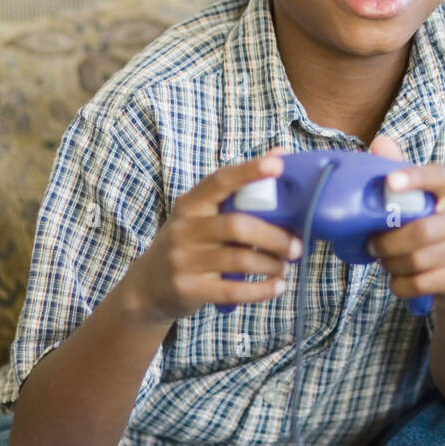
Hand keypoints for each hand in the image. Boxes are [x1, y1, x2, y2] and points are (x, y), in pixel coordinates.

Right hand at [123, 148, 300, 321]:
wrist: (147, 287)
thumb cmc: (188, 244)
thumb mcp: (202, 215)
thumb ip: (238, 191)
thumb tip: (281, 154)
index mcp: (190, 204)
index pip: (220, 181)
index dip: (249, 172)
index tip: (278, 165)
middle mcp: (183, 229)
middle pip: (238, 226)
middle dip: (275, 236)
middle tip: (297, 246)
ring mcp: (183, 260)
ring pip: (240, 259)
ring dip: (272, 264)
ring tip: (285, 266)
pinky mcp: (189, 289)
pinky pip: (233, 290)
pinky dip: (261, 290)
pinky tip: (277, 286)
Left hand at [365, 135, 444, 311]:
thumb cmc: (431, 231)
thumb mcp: (417, 202)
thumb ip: (399, 172)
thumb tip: (380, 141)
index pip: (438, 176)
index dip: (415, 178)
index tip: (390, 181)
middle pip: (421, 230)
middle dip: (388, 242)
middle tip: (372, 245)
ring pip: (418, 259)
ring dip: (392, 265)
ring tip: (385, 262)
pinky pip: (422, 282)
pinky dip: (401, 285)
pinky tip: (399, 280)